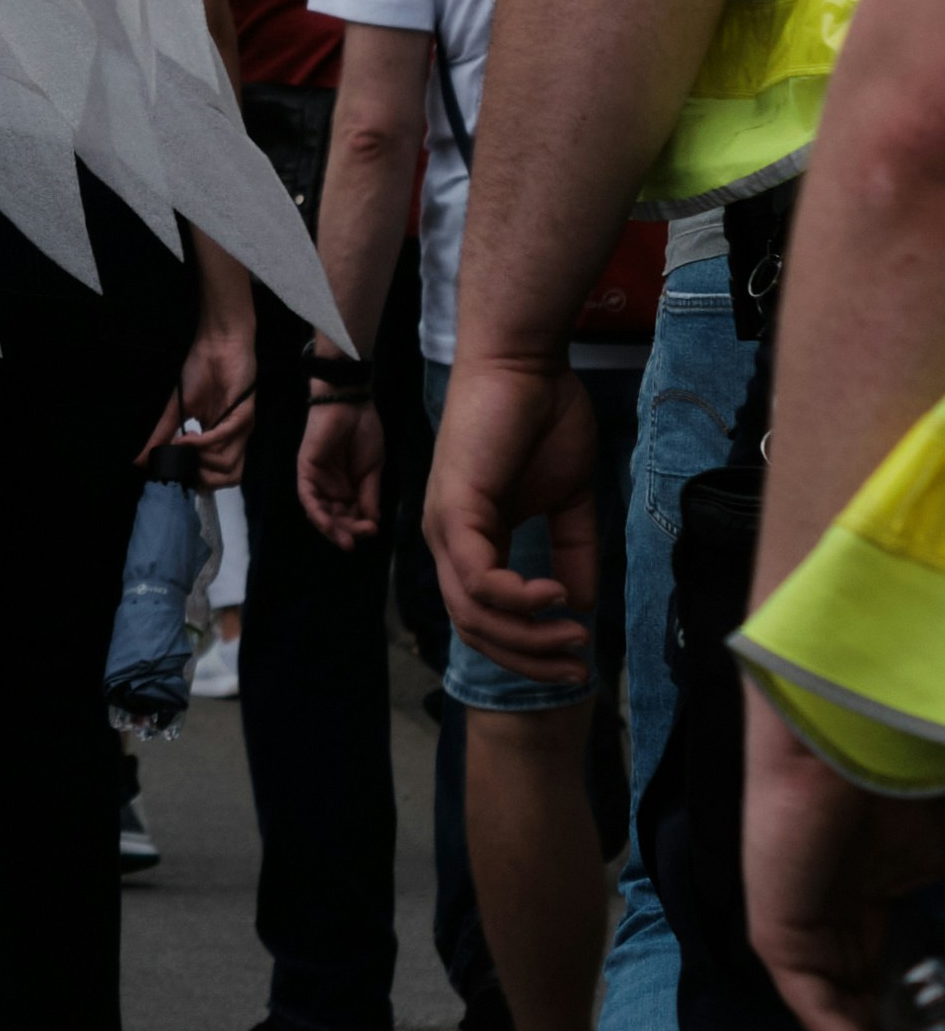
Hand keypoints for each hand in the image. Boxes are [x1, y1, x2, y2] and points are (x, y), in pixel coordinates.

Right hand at [144, 317, 255, 488]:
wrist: (218, 343)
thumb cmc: (201, 371)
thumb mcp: (176, 409)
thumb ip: (162, 434)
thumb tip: (140, 461)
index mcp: (221, 439)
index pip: (218, 476)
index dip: (198, 480)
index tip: (174, 473)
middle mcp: (235, 438)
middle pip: (229, 478)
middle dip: (201, 477)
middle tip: (180, 464)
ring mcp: (242, 428)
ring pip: (228, 464)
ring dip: (201, 459)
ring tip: (181, 445)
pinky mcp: (244, 414)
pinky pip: (225, 438)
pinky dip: (204, 442)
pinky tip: (187, 436)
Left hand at [296, 387, 385, 548]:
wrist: (351, 403)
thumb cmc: (364, 431)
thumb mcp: (373, 469)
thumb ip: (370, 495)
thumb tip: (373, 522)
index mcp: (348, 486)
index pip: (350, 514)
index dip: (359, 526)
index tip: (373, 531)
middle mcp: (331, 486)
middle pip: (335, 516)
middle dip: (348, 530)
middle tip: (361, 536)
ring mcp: (317, 479)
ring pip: (320, 512)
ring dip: (332, 528)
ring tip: (346, 539)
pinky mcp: (305, 470)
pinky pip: (307, 497)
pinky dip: (317, 513)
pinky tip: (329, 525)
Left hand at [426, 349, 597, 684]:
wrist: (525, 363)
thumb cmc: (542, 418)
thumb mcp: (567, 499)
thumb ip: (572, 549)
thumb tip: (582, 604)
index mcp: (473, 539)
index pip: (484, 618)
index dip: (527, 650)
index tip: (577, 659)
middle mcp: (450, 540)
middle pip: (474, 628)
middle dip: (527, 660)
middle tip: (577, 667)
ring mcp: (447, 525)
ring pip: (472, 612)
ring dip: (526, 638)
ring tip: (572, 636)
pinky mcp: (455, 507)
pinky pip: (476, 578)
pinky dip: (515, 599)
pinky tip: (552, 596)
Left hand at [740, 679, 944, 1030]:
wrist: (856, 726)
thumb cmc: (913, 775)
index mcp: (884, 884)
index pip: (906, 971)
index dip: (932, 1019)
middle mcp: (842, 906)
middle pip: (874, 1000)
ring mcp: (807, 918)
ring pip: (845, 1014)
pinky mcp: (778, 930)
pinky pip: (815, 1007)